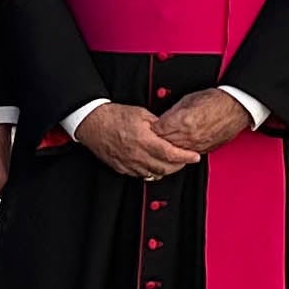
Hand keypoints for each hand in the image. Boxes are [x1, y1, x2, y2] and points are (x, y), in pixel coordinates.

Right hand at [74, 103, 198, 179]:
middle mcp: (137, 155)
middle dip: (178, 166)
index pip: (170, 154)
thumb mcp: (141, 113)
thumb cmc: (115, 116)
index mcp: (144, 140)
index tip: (194, 157)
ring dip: (166, 170)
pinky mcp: (122, 168)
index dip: (185, 157)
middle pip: (164, 168)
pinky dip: (151, 172)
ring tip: (172, 163)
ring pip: (154, 175)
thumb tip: (170, 129)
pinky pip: (141, 175)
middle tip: (186, 160)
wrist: (93, 123)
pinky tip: (154, 165)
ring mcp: (129, 164)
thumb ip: (157, 124)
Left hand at [157, 88, 253, 155]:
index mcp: (183, 121)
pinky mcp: (204, 150)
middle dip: (158, 140)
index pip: (158, 130)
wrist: (235, 108)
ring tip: (166, 142)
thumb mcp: (189, 99)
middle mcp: (189, 136)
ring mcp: (197, 145)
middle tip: (154, 136)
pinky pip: (187, 154)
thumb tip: (163, 118)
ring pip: (175, 152)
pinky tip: (180, 145)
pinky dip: (181, 151)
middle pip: (164, 143)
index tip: (149, 127)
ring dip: (169, 147)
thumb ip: (173, 112)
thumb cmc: (216, 100)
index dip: (152, 128)